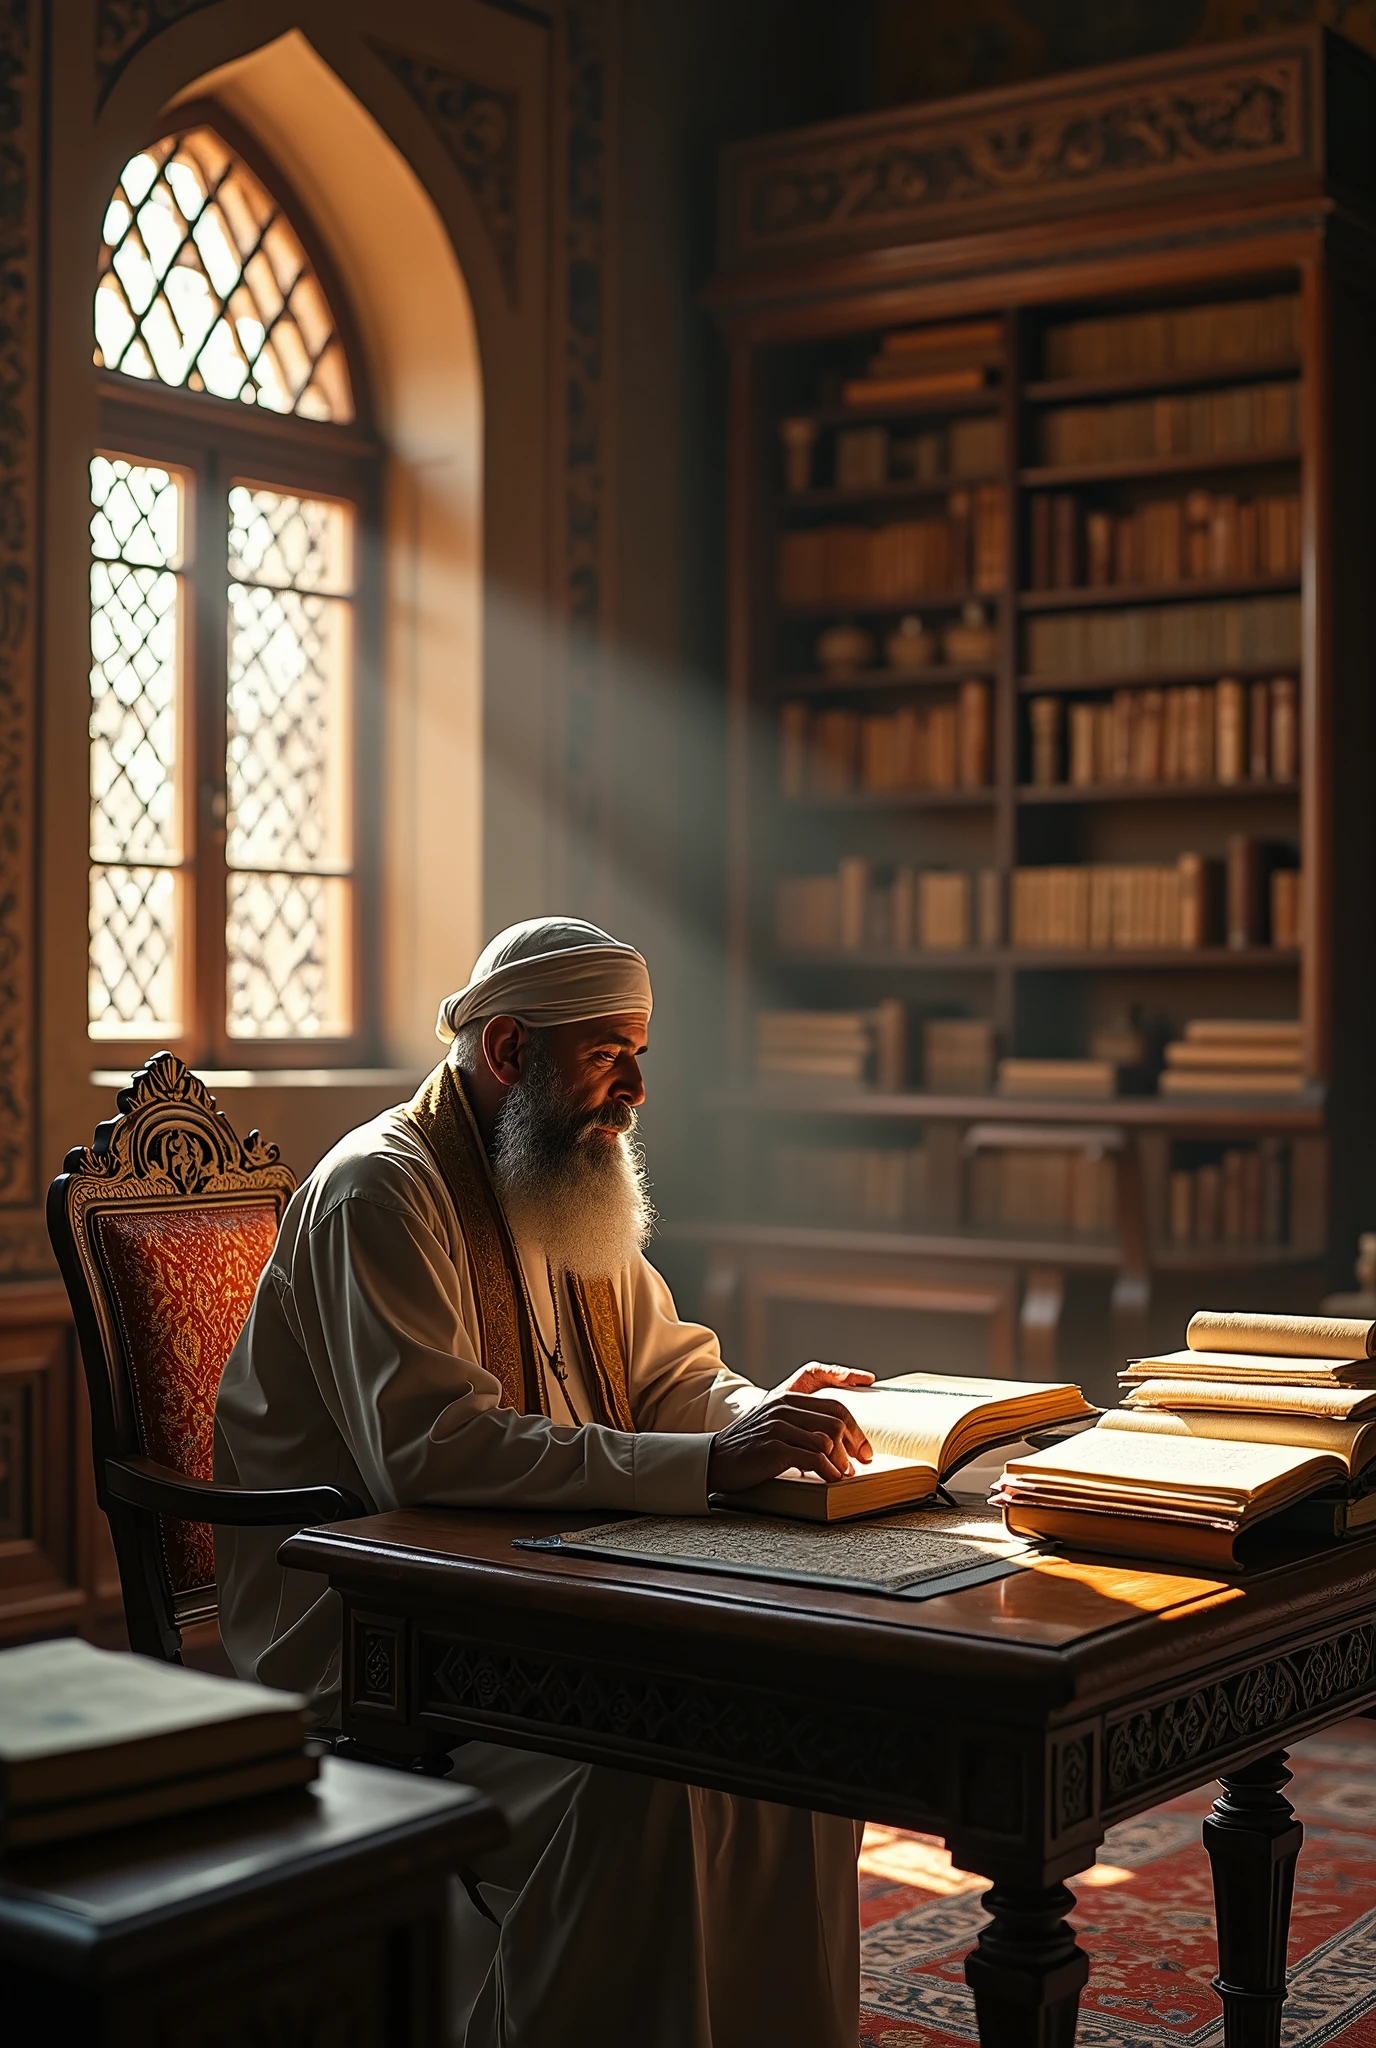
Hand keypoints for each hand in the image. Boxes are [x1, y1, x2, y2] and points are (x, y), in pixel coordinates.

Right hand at [707, 1364, 875, 1494]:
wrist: (713, 1460)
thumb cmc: (748, 1447)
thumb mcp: (774, 1426)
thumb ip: (801, 1426)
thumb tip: (837, 1444)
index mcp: (787, 1398)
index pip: (834, 1406)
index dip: (855, 1428)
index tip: (865, 1448)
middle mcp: (784, 1408)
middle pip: (836, 1421)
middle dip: (855, 1444)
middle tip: (862, 1463)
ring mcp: (779, 1427)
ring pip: (828, 1441)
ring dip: (841, 1461)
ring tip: (844, 1474)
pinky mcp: (774, 1448)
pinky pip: (813, 1458)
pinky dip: (828, 1471)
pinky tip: (831, 1479)